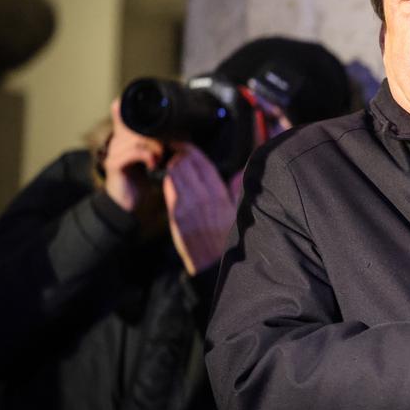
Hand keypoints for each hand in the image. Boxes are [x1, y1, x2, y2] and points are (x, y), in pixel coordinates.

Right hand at [103, 99, 163, 211]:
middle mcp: (116, 140)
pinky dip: (148, 157)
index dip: (130, 107)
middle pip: (139, 127)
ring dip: (156, 148)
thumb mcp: (150, 155)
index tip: (144, 110)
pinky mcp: (114, 164)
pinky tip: (153, 165)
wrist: (127, 201)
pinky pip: (134, 152)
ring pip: (138, 139)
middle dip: (159, 136)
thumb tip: (177, 129)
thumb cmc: (140, 177)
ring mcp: (113, 151)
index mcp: (124, 136)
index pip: (124, 114)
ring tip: (161, 159)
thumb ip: (156, 141)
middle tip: (171, 146)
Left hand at [162, 142, 239, 275]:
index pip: (204, 165)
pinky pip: (170, 189)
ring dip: (172, 166)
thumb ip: (237, 190)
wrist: (212, 264)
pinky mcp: (176, 215)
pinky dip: (168, 179)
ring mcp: (189, 206)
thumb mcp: (238, 213)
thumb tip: (241, 173)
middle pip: (187, 165)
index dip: (193, 152)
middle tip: (176, 150)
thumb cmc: (227, 239)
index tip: (187, 145)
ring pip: (175, 174)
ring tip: (172, 162)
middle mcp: (204, 198)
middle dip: (180, 155)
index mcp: (220, 196)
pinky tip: (168, 177)